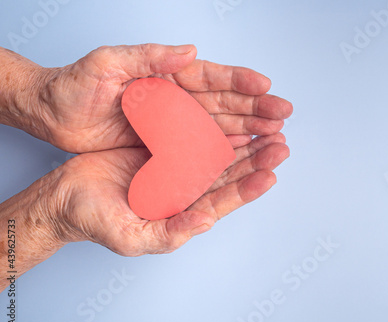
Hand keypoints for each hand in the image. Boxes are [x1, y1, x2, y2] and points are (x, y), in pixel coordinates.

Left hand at [32, 44, 291, 152]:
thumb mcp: (107, 63)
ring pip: (219, 125)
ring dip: (247, 130)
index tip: (266, 87)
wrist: (52, 113)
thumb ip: (148, 56)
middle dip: (255, 109)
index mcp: (166, 75)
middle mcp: (175, 99)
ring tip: (273, 136)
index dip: (240, 81)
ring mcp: (172, 123)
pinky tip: (244, 152)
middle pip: (224, 102)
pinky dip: (224, 149)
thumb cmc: (75, 86)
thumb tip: (190, 51)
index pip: (211, 76)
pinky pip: (201, 147)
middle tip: (282, 115)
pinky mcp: (164, 145)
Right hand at [53, 133, 288, 254]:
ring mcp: (175, 168)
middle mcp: (184, 190)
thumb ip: (170, 233)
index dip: (248, 189)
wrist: (66, 197)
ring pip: (216, 154)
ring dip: (243, 142)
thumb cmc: (95, 220)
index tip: (270, 174)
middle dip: (256, 160)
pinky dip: (212, 127)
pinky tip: (231, 118)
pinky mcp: (162, 147)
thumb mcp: (131, 236)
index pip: (223, 201)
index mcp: (183, 212)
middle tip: (280, 145)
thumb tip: (206, 222)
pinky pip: (192, 135)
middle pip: (228, 175)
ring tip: (267, 130)